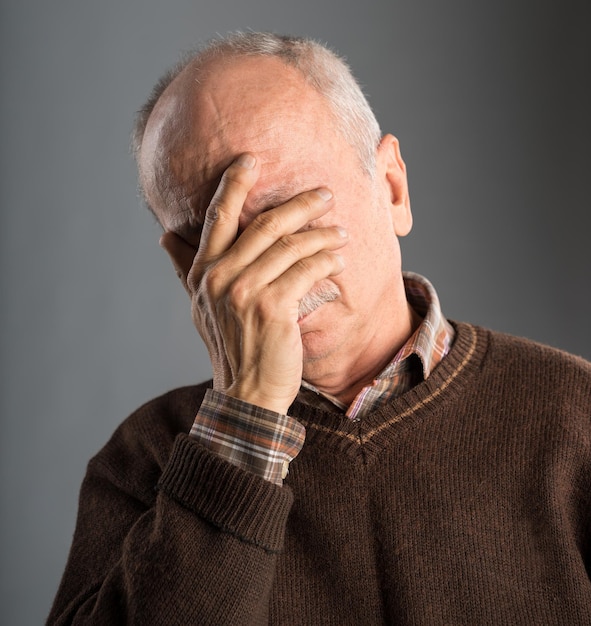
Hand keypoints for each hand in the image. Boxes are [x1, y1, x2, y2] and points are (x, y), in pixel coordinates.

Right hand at [160, 153, 347, 413]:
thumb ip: (186, 268)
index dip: (234, 184)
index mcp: (203, 273)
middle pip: (264, 225)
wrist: (247, 393)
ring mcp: (245, 292)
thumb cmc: (231, 347)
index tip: (250, 159)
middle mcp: (220, 278)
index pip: (218, 217)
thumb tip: (163, 235)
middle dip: (298, 204)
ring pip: (291, 246)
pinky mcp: (273, 308)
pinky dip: (326, 262)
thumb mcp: (199, 307)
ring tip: (341, 231)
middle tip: (324, 193)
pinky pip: (306, 271)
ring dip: (321, 235)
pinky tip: (339, 260)